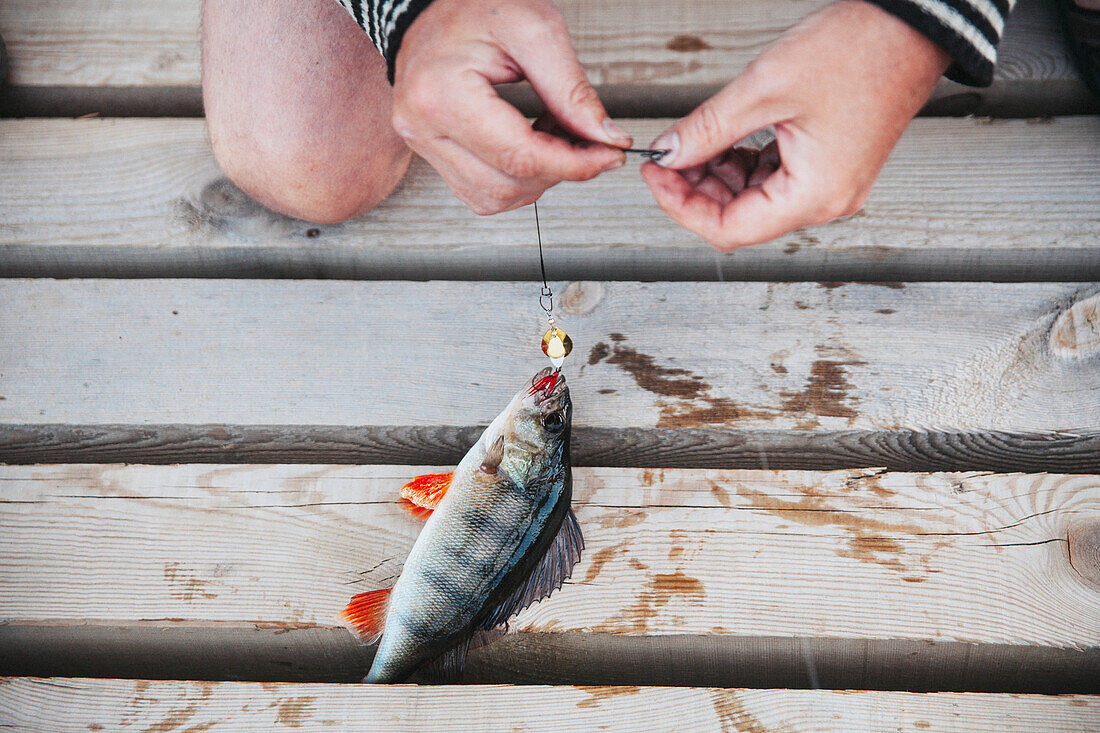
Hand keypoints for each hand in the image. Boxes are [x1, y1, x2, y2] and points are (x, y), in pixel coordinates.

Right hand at [392, 0, 630, 214]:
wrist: (435, 5)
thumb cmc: (477, 7)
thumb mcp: (536, 31)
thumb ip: (572, 91)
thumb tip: (606, 138)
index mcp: (442, 94)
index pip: (519, 156)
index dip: (574, 164)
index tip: (609, 155)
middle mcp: (424, 127)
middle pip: (506, 184)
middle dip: (559, 172)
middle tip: (590, 144)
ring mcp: (423, 144)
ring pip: (493, 197)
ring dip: (537, 179)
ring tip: (555, 138)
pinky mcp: (431, 153)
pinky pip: (480, 191)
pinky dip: (515, 180)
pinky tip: (531, 147)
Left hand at [641, 0, 950, 248]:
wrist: (913, 25)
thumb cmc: (860, 50)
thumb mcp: (765, 88)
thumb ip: (708, 129)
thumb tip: (669, 154)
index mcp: (815, 195)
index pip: (729, 230)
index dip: (681, 207)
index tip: (655, 175)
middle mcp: (827, 201)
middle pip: (740, 219)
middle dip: (696, 190)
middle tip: (667, 155)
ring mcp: (831, 185)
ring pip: (754, 200)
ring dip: (717, 176)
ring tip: (695, 140)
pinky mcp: (830, 165)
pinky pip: (774, 179)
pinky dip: (742, 164)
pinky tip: (725, 138)